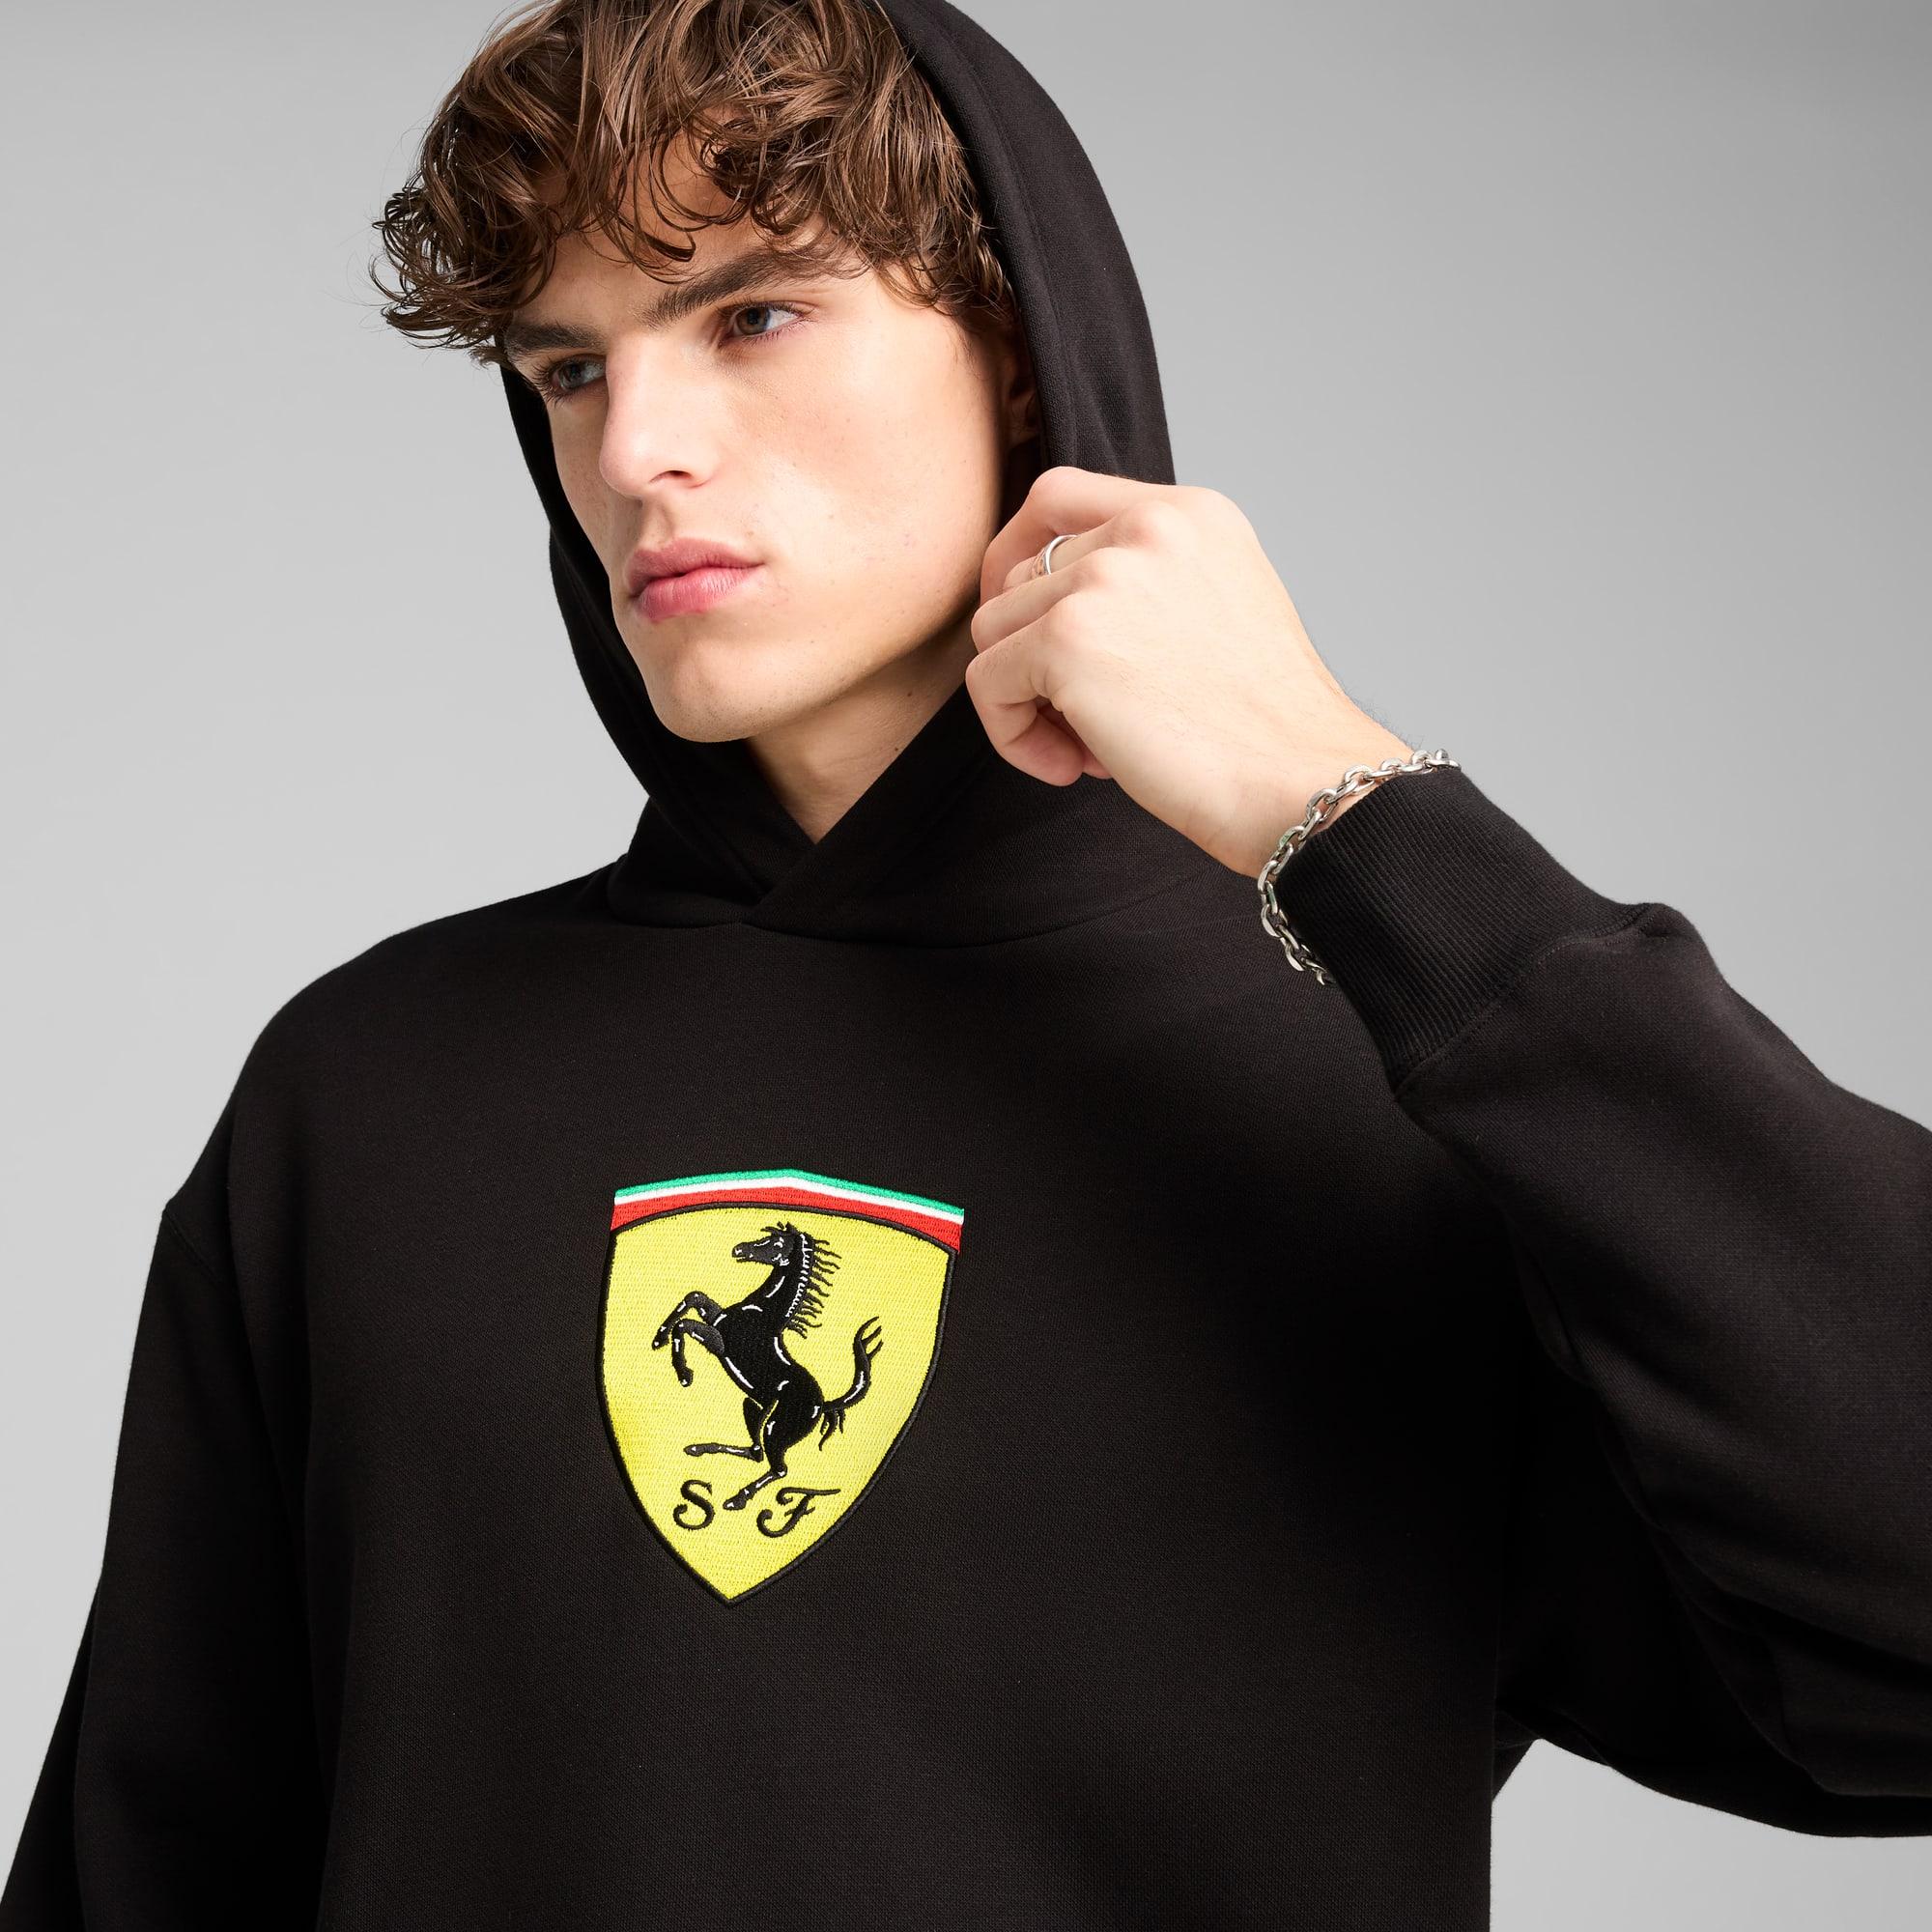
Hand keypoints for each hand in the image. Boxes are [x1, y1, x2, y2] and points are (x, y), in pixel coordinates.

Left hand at [969, 466, 1413, 877]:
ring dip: (1027, 701)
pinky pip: (986, 684)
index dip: (1016, 556)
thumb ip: (1147, 583)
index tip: (1024, 622)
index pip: (1056, 497)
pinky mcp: (1066, 639)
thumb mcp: (1220, 609)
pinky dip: (1013, 737)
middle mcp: (1146, 528)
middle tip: (1093, 723)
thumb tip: (1045, 606)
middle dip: (1035, 656)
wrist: (1301, 781)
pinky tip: (1073, 768)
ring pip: (994, 631)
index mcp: (1191, 513)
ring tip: (1092, 751)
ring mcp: (1103, 577)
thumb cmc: (1266, 728)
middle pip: (1018, 576)